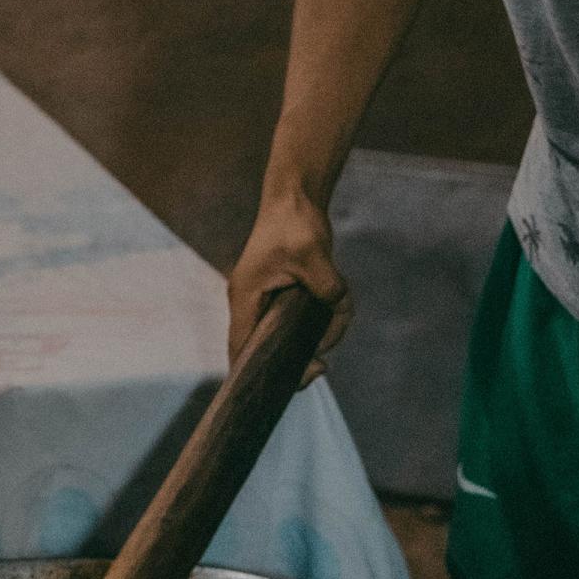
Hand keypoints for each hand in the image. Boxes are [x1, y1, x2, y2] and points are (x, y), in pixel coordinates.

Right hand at [227, 188, 353, 368]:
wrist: (294, 197)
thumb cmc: (294, 223)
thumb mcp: (314, 255)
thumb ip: (328, 287)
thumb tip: (338, 308)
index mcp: (246, 298)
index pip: (240, 349)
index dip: (256, 374)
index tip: (291, 381)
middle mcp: (250, 303)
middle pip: (262, 349)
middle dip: (293, 360)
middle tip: (321, 367)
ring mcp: (263, 299)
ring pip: (283, 336)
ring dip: (313, 335)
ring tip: (336, 322)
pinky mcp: (279, 294)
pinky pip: (293, 321)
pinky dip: (316, 322)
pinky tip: (336, 307)